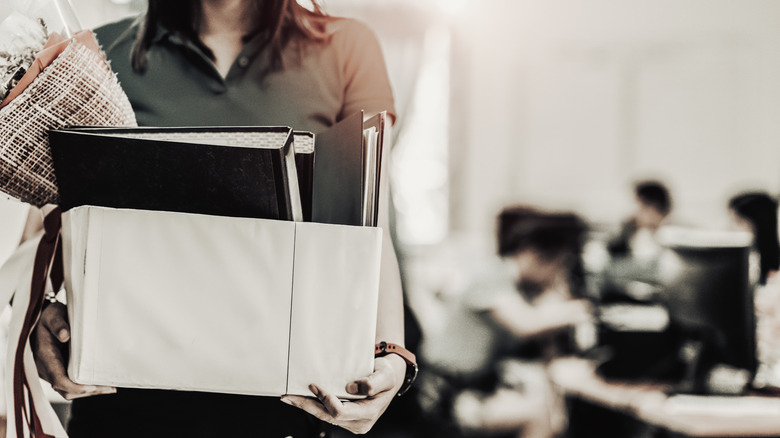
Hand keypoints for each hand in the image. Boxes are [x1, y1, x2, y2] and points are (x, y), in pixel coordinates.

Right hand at [33, 302, 115, 399]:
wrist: (41, 319)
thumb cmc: (49, 316)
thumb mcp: (53, 315)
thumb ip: (58, 324)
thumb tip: (66, 335)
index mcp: (45, 357)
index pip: (59, 380)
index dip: (76, 387)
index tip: (93, 386)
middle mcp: (46, 369)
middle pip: (66, 390)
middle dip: (88, 391)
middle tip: (110, 387)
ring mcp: (51, 372)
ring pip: (68, 391)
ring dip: (88, 391)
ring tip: (110, 387)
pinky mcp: (58, 371)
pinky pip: (70, 385)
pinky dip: (85, 387)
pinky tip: (101, 384)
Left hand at [281, 354, 405, 433]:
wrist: (389, 378)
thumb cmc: (386, 374)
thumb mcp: (385, 374)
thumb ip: (372, 383)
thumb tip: (351, 388)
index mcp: (368, 413)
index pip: (340, 412)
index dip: (326, 400)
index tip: (314, 385)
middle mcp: (359, 423)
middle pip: (327, 417)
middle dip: (307, 406)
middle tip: (289, 396)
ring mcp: (352, 422)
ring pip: (324, 416)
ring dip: (307, 407)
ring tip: (289, 397)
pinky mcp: (346, 418)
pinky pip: (326, 414)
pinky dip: (313, 406)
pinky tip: (301, 399)